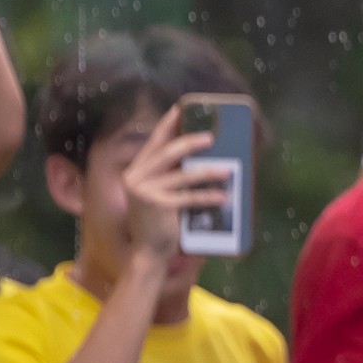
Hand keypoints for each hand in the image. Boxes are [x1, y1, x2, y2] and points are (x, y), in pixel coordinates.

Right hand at [117, 121, 227, 269]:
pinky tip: (223, 196)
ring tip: (227, 170)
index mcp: (135, 172)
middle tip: (211, 137)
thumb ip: (170, 176)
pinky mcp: (157, 206)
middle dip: (190, 141)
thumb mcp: (161, 195)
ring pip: (182, 174)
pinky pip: (189, 197)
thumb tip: (199, 155)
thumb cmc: (160, 224)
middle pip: (167, 151)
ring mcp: (144, 191)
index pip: (154, 142)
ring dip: (208, 172)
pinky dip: (208, 197)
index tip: (181, 108)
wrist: (148, 254)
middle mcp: (135, 177)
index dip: (167, 125)